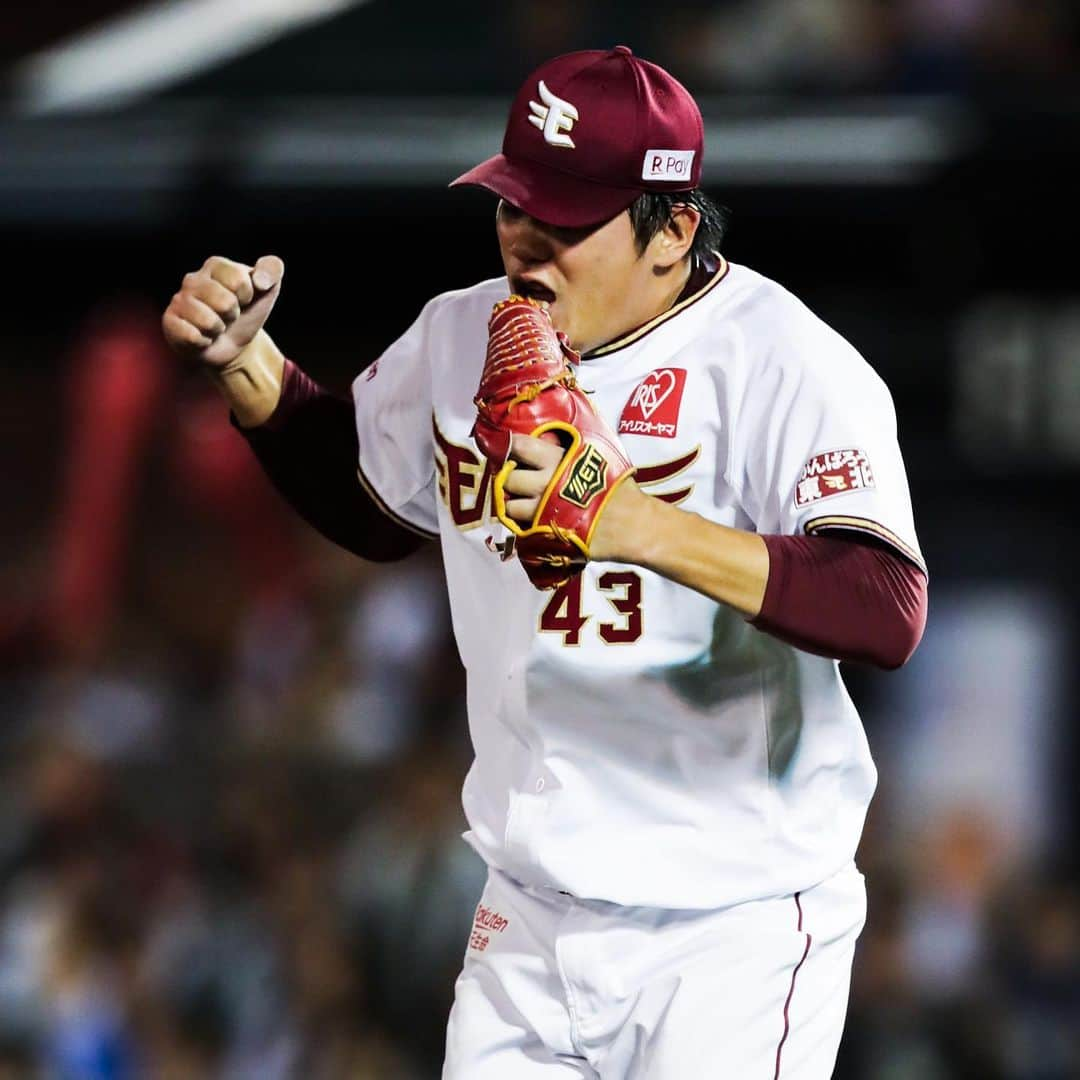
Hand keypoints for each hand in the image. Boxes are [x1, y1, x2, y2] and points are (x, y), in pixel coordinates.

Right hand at [162, 254, 283, 368]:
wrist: (233, 344)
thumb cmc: (247, 312)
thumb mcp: (267, 290)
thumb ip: (272, 270)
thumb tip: (259, 280)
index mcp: (215, 266)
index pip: (238, 280)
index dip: (247, 296)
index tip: (244, 299)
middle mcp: (192, 279)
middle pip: (225, 302)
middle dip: (233, 315)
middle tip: (228, 316)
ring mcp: (178, 301)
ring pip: (209, 322)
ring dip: (218, 330)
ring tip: (215, 326)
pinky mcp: (170, 322)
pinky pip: (193, 337)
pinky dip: (204, 342)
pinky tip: (202, 337)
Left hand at [502, 433, 654, 564]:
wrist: (632, 524)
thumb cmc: (618, 488)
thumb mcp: (599, 454)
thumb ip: (572, 446)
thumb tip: (554, 435)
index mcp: (557, 458)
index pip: (519, 446)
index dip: (510, 449)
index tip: (510, 452)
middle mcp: (545, 482)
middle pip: (508, 477)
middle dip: (510, 478)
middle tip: (519, 481)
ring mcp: (542, 510)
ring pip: (509, 506)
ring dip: (514, 505)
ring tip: (527, 505)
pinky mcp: (543, 534)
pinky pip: (519, 528)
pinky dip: (522, 525)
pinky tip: (534, 521)